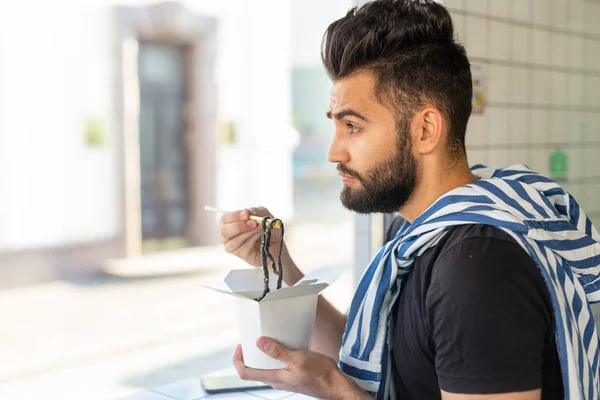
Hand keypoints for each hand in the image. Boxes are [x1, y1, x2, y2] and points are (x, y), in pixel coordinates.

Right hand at [218, 206, 283, 266]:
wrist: (278, 241)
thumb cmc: (266, 226)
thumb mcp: (263, 214)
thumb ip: (254, 211)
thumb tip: (246, 211)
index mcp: (229, 223)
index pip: (225, 219)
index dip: (234, 216)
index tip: (246, 214)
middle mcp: (228, 235)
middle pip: (224, 232)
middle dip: (239, 226)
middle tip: (253, 223)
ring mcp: (234, 247)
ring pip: (234, 241)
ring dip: (249, 233)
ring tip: (260, 227)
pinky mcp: (242, 255)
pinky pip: (243, 248)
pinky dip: (252, 240)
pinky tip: (261, 236)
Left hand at [233, 337, 371, 399]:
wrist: (335, 384)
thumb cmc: (319, 373)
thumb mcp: (298, 358)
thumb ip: (278, 351)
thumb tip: (259, 342)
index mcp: (274, 378)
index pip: (245, 373)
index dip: (238, 360)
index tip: (240, 345)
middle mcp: (276, 380)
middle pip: (252, 370)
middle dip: (248, 355)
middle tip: (251, 338)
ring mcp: (283, 379)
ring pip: (264, 368)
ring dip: (261, 355)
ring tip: (265, 339)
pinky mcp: (291, 376)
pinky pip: (276, 367)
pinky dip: (273, 356)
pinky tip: (281, 346)